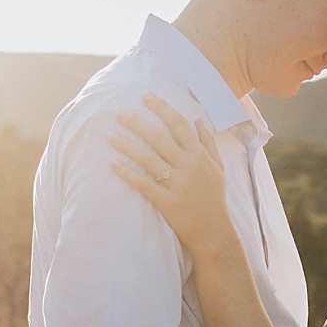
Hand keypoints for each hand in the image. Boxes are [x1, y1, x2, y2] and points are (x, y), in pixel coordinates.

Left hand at [111, 95, 236, 256]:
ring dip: (127, 145)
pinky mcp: (167, 202)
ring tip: (109, 135)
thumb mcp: (217, 167)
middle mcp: (189, 166)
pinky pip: (143, 184)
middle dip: (137, 122)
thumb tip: (198, 119)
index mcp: (200, 155)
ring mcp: (178, 184)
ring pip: (148, 159)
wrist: (214, 231)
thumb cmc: (213, 197)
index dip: (162, 108)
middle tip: (119, 112)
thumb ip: (208, 142)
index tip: (145, 96)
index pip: (179, 124)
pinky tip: (113, 164)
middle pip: (159, 137)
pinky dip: (127, 173)